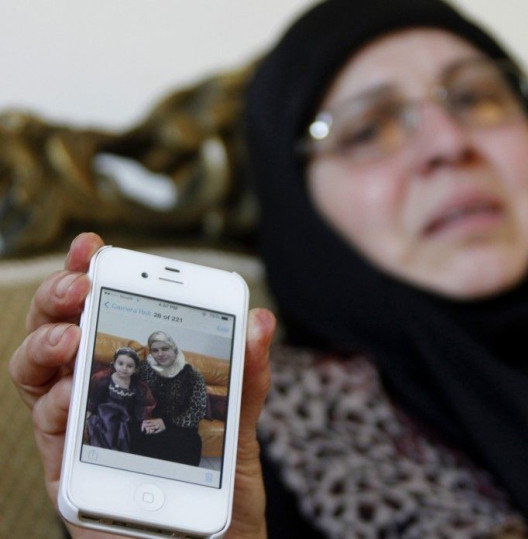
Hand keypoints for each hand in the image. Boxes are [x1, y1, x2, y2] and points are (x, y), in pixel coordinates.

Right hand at [8, 233, 275, 537]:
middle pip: (61, 333)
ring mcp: (82, 432)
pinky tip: (70, 399)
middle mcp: (103, 398)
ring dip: (44, 346)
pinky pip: (47, 429)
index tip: (95, 246)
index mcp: (139, 379)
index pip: (108, 315)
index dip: (94, 276)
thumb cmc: (220, 495)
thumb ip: (244, 380)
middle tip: (79, 285)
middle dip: (60, 298)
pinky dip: (54, 406)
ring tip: (69, 338)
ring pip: (36, 376)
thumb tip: (260, 322)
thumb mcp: (239, 433)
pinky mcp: (70, 472)